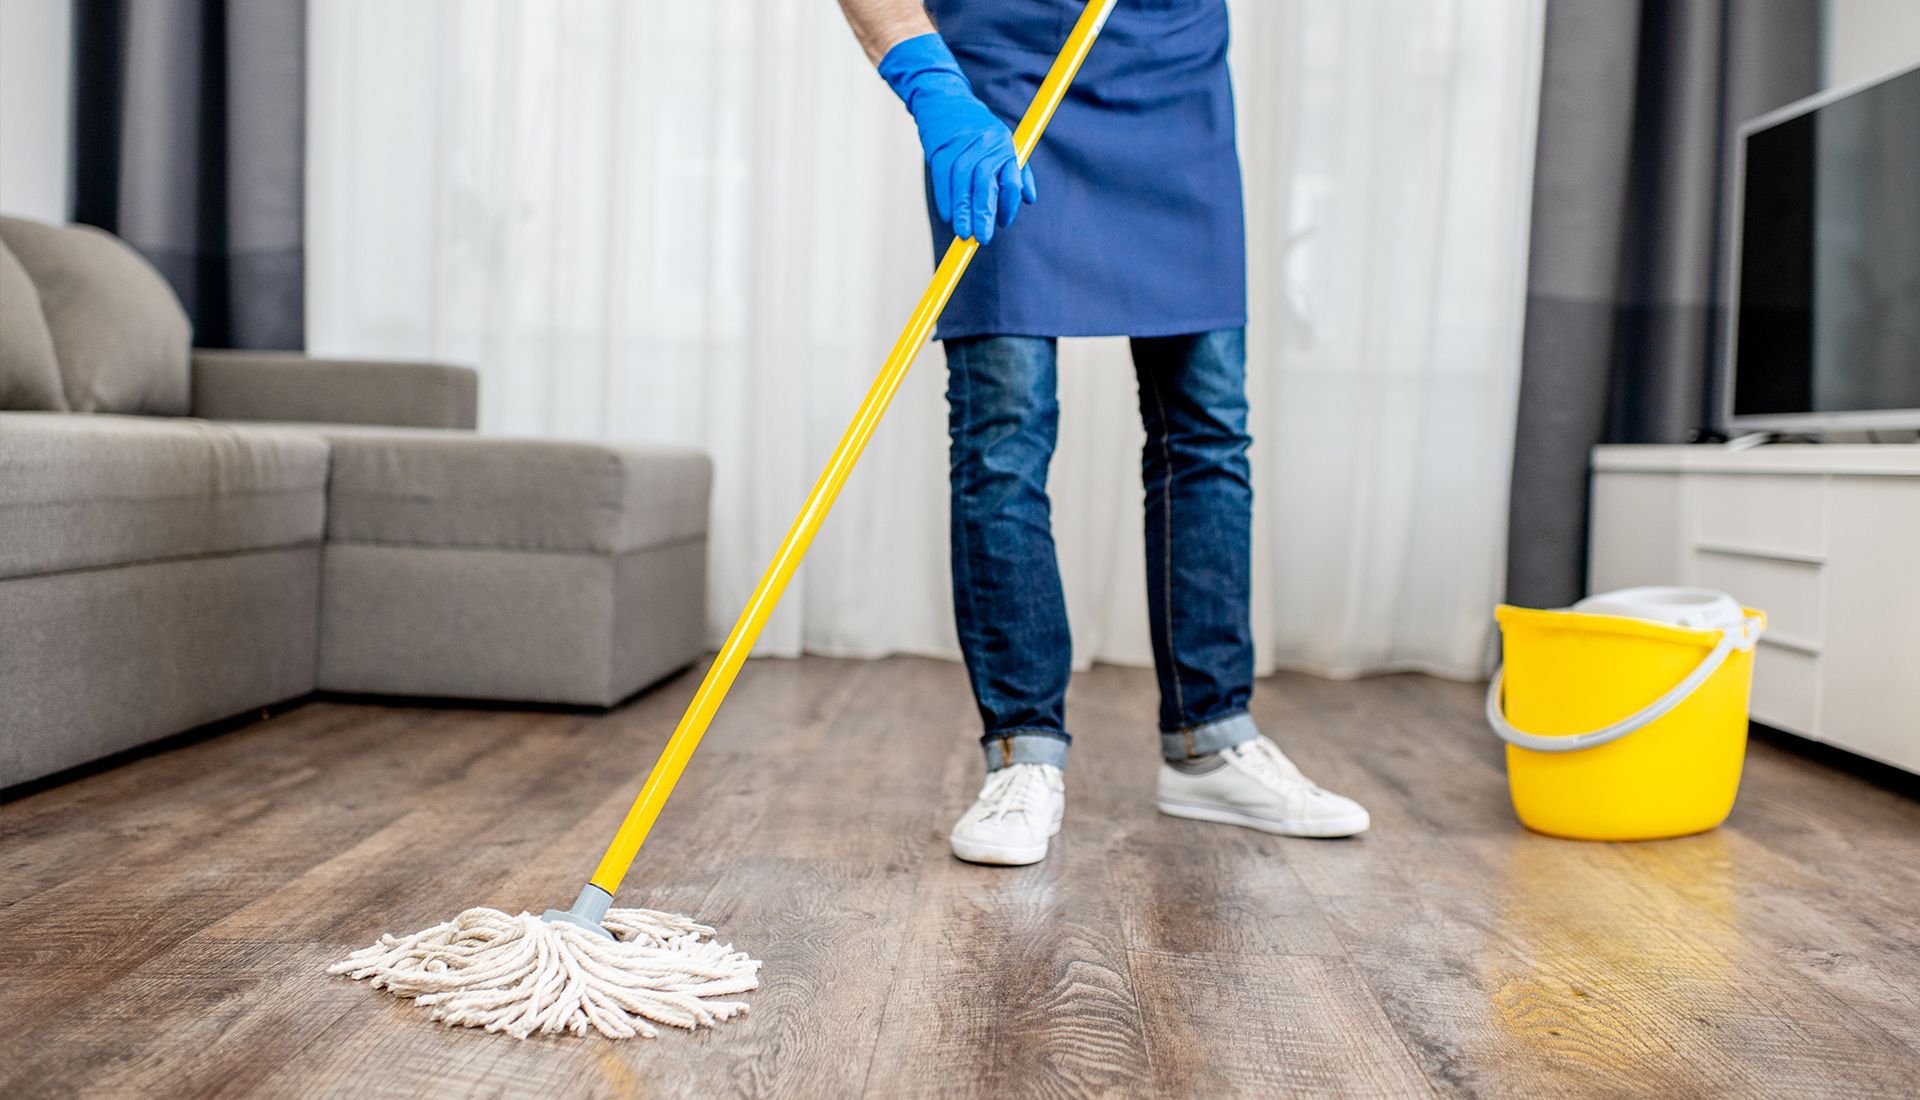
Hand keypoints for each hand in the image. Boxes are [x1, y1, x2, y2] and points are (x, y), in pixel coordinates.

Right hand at [878, 34, 1036, 244]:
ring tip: (963, 233)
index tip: (1001, 224)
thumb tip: (1030, 199)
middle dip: (984, 212)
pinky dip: (946, 199)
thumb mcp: (1003, 143)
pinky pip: (943, 177)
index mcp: (1005, 146)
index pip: (1011, 180)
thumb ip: (1018, 171)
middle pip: (986, 182)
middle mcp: (987, 144)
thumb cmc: (977, 128)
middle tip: (982, 238)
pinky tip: (949, 216)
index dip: (1008, 205)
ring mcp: (962, 144)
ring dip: (963, 210)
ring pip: (963, 182)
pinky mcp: (942, 146)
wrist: (945, 99)